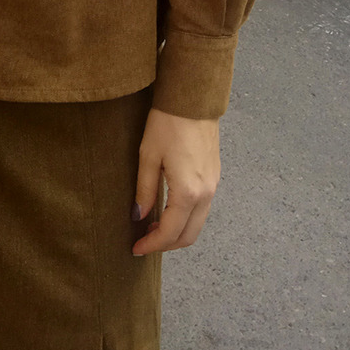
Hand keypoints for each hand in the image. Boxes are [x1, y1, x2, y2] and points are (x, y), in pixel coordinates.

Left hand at [132, 110, 219, 255]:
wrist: (193, 100)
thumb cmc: (167, 124)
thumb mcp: (148, 156)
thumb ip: (145, 190)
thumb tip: (138, 216)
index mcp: (188, 193)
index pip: (169, 232)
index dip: (151, 245)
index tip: (135, 249)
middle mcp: (205, 194)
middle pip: (188, 236)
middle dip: (165, 245)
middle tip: (143, 242)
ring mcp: (213, 186)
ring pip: (197, 224)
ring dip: (176, 232)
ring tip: (152, 227)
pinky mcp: (214, 177)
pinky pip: (202, 209)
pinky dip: (186, 218)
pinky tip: (168, 210)